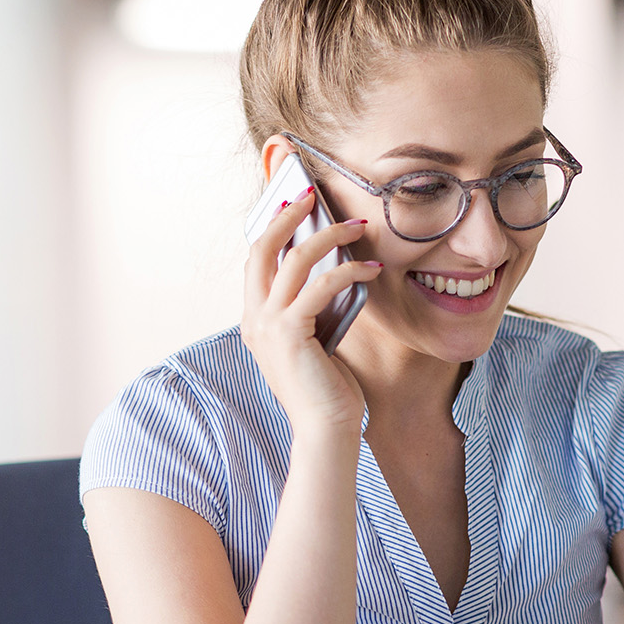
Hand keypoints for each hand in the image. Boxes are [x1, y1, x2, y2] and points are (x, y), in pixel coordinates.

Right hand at [241, 186, 381, 431]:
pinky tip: (371, 268)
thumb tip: (332, 267)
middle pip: (262, 248)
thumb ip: (310, 307)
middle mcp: (253, 319)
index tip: (296, 205)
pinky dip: (349, 271)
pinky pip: (322, 285)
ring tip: (358, 226)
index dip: (274, 228)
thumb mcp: (312, 339)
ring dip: (330, 236)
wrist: (325, 428)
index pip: (256, 261)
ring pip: (295, 259)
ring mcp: (267, 325)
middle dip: (288, 216)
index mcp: (254, 320)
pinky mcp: (290, 332)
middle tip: (312, 195)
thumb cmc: (325, 388)